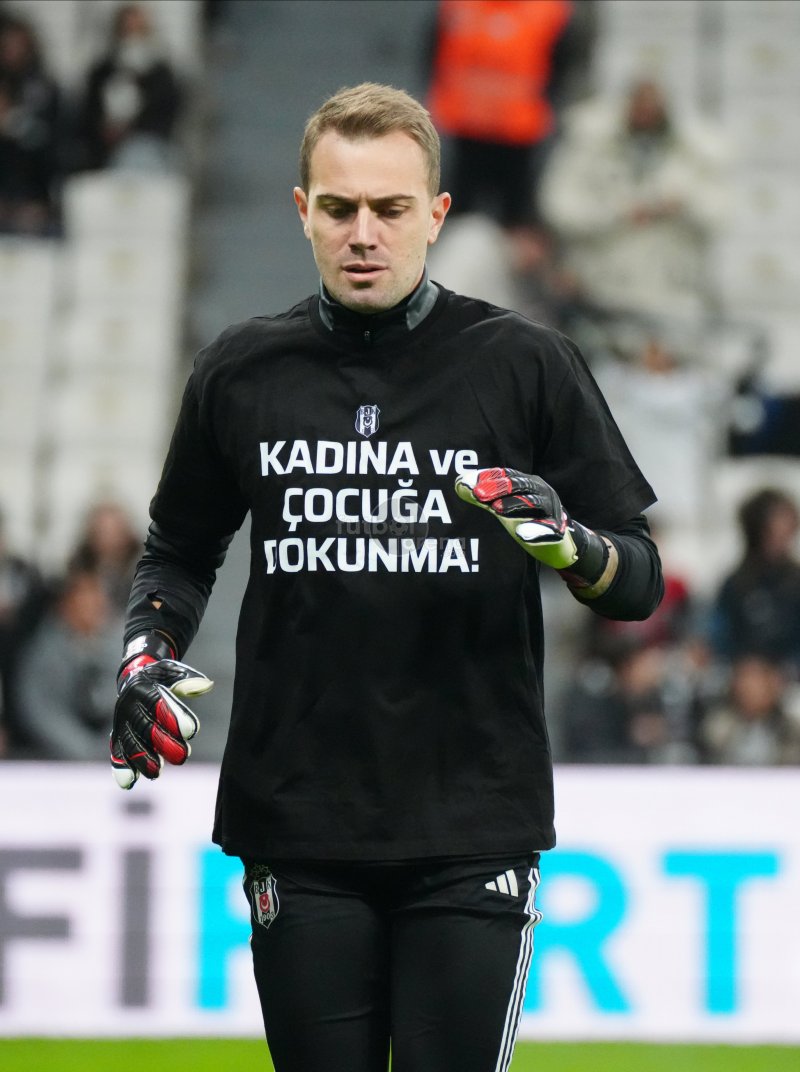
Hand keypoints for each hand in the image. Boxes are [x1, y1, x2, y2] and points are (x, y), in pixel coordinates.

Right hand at [110, 633, 212, 788]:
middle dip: (163, 743)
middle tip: (183, 757)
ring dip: (142, 759)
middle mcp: (128, 706)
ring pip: (129, 743)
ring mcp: (121, 723)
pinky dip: (122, 767)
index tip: (192, 731)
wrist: (134, 680)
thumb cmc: (160, 678)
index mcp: (143, 688)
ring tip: (156, 773)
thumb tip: (206, 685)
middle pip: (145, 727)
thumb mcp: (173, 674)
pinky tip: (129, 782)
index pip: (158, 703)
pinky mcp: (117, 737)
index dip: (174, 717)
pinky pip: (117, 752)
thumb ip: (188, 681)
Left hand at [455, 468, 612, 589]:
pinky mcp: (558, 531)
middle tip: (478, 494)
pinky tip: (522, 535)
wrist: (564, 543)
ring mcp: (552, 511)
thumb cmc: (530, 520)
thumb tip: (459, 484)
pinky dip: (536, 531)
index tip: (467, 482)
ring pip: (534, 504)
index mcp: (528, 484)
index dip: (488, 476)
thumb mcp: (504, 508)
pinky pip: (548, 530)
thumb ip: (484, 497)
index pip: (507, 475)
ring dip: (515, 505)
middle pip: (520, 485)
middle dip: (499, 488)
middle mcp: (541, 493)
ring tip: (496, 510)